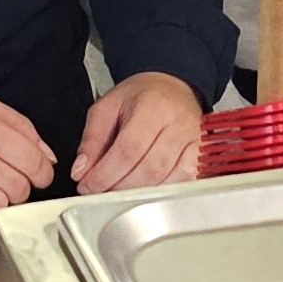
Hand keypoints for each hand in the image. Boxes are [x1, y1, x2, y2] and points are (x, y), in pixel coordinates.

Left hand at [74, 71, 201, 193]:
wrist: (173, 87)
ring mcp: (194, 142)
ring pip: (166, 181)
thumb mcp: (108, 107)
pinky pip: (182, 184)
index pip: (128, 149)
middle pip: (148, 169)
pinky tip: (143, 190)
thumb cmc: (142, 97)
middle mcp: (178, 124)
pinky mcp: (201, 157)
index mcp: (153, 106)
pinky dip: (160, 192)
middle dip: (118, 187)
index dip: (105, 174)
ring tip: (118, 191)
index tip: (87, 186)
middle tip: (99, 191)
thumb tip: (81, 171)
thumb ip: (92, 139)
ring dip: (137, 194)